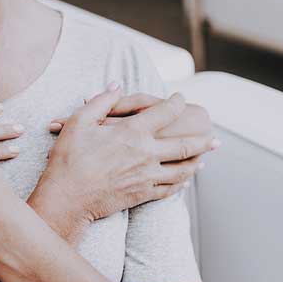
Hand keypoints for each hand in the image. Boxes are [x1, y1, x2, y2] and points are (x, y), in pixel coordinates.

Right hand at [32, 86, 217, 232]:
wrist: (67, 196)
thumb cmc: (69, 157)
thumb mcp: (79, 121)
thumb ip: (102, 101)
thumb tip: (117, 85)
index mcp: (132, 132)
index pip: (164, 112)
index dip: (176, 103)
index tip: (181, 98)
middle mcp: (146, 154)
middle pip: (184, 145)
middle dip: (202, 140)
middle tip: (215, 137)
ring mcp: (147, 176)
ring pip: (182, 170)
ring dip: (196, 162)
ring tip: (205, 158)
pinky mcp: (142, 194)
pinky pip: (170, 189)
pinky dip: (181, 183)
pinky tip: (185, 181)